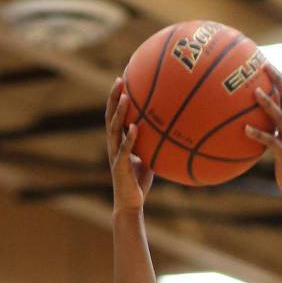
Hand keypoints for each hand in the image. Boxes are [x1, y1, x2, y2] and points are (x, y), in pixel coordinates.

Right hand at [105, 77, 153, 212]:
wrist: (130, 203)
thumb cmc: (139, 182)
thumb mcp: (149, 158)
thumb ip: (154, 144)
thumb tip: (171, 133)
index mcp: (118, 141)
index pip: (115, 115)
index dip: (117, 98)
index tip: (123, 79)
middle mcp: (113, 145)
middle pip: (110, 116)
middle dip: (114, 97)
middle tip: (120, 79)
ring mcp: (115, 155)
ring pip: (114, 129)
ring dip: (119, 112)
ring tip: (125, 96)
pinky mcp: (120, 166)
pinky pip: (125, 149)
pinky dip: (129, 137)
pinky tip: (135, 127)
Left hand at [246, 63, 281, 196]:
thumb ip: (273, 134)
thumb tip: (254, 126)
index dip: (280, 80)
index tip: (267, 65)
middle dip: (278, 80)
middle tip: (265, 66)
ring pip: (280, 116)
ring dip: (268, 103)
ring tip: (255, 92)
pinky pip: (270, 141)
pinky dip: (258, 134)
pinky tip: (245, 129)